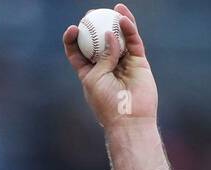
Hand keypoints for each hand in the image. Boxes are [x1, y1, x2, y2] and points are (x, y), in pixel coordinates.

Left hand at [63, 4, 157, 126]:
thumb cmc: (106, 102)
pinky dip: (129, 29)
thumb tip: (110, 34)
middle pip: (99, 41)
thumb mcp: (95, 78)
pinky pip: (133, 42)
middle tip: (92, 13)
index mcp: (89, 73)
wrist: (129, 118)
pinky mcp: (138, 62)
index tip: (72, 29)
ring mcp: (123, 63)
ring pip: (119, 38)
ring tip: (114, 8)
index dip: (73, 40)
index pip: (77, 53)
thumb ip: (102, 56)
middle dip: (95, 26)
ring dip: (116, 22)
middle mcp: (106, 66)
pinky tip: (124, 19)